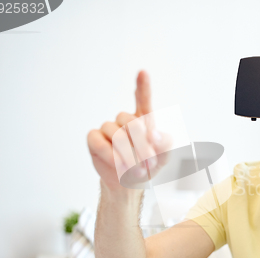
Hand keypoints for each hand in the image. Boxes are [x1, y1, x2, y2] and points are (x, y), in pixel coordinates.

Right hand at [87, 71, 171, 191]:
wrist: (130, 183)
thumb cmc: (148, 166)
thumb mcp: (164, 157)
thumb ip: (165, 144)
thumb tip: (154, 135)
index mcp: (144, 119)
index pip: (143, 98)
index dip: (143, 85)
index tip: (143, 72)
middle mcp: (125, 120)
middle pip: (131, 122)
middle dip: (142, 145)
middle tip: (150, 163)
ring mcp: (108, 128)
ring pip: (115, 134)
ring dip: (128, 155)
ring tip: (137, 170)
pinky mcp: (94, 139)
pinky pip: (100, 143)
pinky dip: (111, 156)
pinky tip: (119, 166)